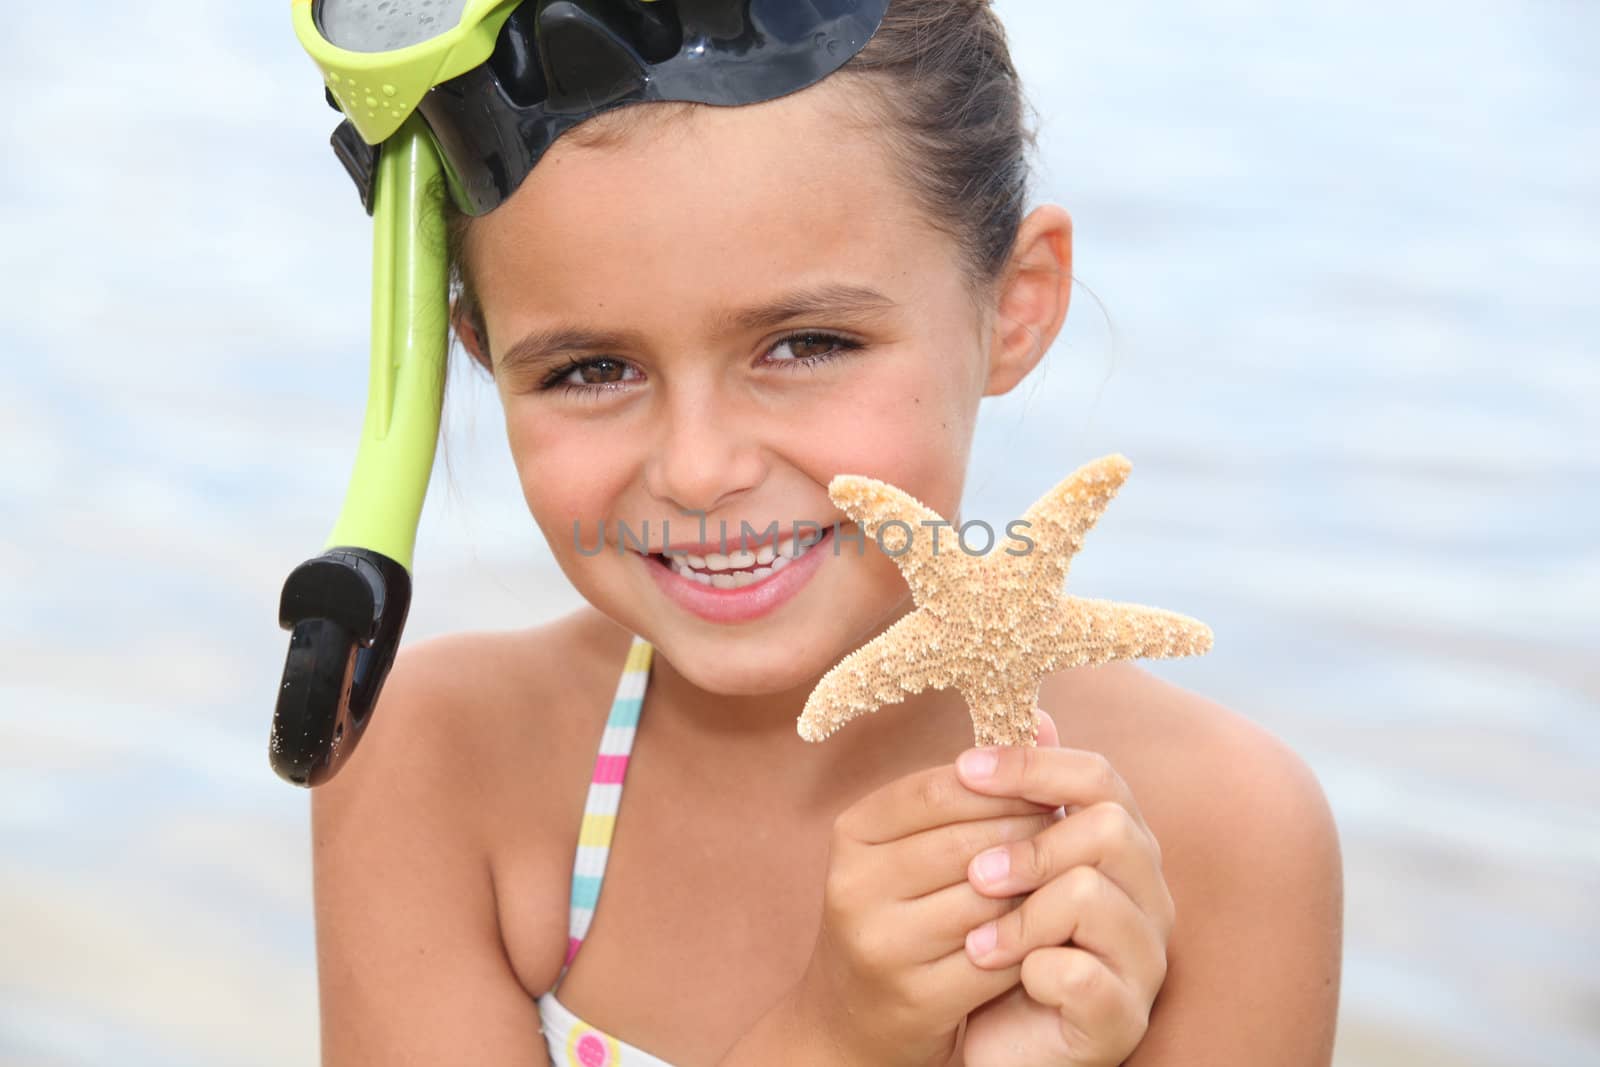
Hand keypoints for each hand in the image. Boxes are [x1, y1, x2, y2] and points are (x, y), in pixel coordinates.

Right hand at [791, 756, 1060, 1064]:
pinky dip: (1032, 938)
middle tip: (1071, 832)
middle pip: (969, 842)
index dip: (1003, 784)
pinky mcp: (914, 996)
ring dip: (1038, 887)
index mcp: (854, 834)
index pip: (939, 788)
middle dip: (1030, 834)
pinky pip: (996, 954)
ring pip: (988, 898)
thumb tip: (1044, 720)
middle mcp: (855, 885)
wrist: (854, 1016)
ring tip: (1068, 875)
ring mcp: (881, 943)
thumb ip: (973, 789)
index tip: (1048, 787)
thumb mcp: (913, 843)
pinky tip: (1053, 928)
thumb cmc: (901, 910)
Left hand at [957, 710, 1174, 1065]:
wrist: (984, 1038)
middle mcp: (1147, 896)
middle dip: (1029, 846)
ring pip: (1092, 896)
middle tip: (975, 875)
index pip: (1100, 776)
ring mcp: (1142, 958)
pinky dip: (1035, 972)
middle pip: (1108, 827)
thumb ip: (1019, 795)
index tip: (964, 768)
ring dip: (1020, 917)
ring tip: (975, 943)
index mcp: (1120, 845)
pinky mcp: (1122, 1018)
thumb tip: (1034, 713)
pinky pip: (1083, 976)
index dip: (1033, 766)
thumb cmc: (996, 942)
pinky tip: (1009, 977)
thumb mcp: (998, 861)